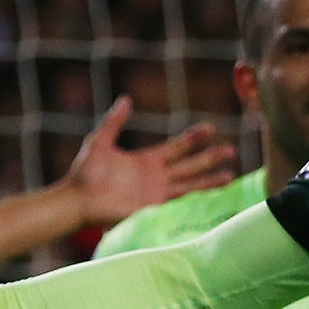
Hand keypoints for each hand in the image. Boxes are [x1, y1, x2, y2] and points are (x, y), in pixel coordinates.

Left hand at [67, 97, 233, 225]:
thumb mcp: (100, 140)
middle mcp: (157, 177)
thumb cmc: (85, 172)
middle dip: (210, 158)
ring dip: (210, 181)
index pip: (177, 147)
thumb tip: (126, 99)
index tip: (211, 128)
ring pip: (190, 185)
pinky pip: (177, 204)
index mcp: (148, 160)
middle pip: (190, 165)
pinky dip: (194, 201)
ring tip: (230, 176)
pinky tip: (210, 199)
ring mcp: (157, 194)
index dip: (194, 138)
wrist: (78, 199)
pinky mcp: (152, 209)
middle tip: (231, 151)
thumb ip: (114, 121)